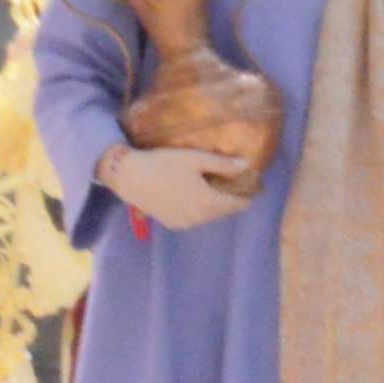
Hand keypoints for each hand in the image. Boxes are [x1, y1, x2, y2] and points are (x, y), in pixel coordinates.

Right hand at [106, 143, 249, 231]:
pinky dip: (199, 210)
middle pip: (224, 211)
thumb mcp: (196, 159)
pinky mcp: (172, 224)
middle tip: (235, 185)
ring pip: (208, 216)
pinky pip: (194, 218)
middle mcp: (199, 218)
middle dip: (231, 199)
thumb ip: (223, 164)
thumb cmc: (164, 163)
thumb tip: (248, 165)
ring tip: (216, 189)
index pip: (238, 204)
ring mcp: (185, 223)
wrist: (130, 177)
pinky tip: (195, 197)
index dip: (247, 196)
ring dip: (214, 205)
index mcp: (209, 202)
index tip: (253, 187)